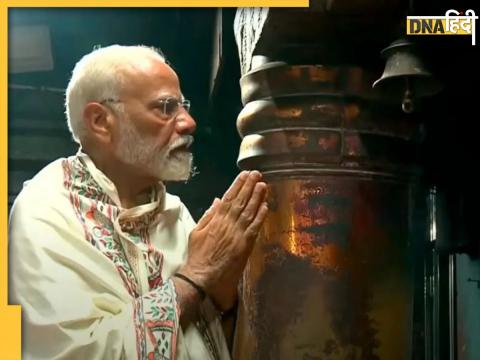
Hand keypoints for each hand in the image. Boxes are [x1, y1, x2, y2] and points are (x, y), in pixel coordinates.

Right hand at [180, 171, 267, 310]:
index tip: (244, 175)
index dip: (237, 185)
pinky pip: (255, 227)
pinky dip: (260, 216)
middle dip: (249, 186)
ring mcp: (238, 234)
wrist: (201, 276)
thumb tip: (217, 200)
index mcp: (215, 220)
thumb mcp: (196, 232)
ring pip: (249, 211)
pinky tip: (265, 205)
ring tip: (263, 184)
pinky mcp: (245, 245)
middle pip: (241, 201)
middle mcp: (228, 224)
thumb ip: (208, 216)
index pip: (228, 198)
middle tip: (257, 174)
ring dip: (257, 197)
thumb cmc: (197, 255)